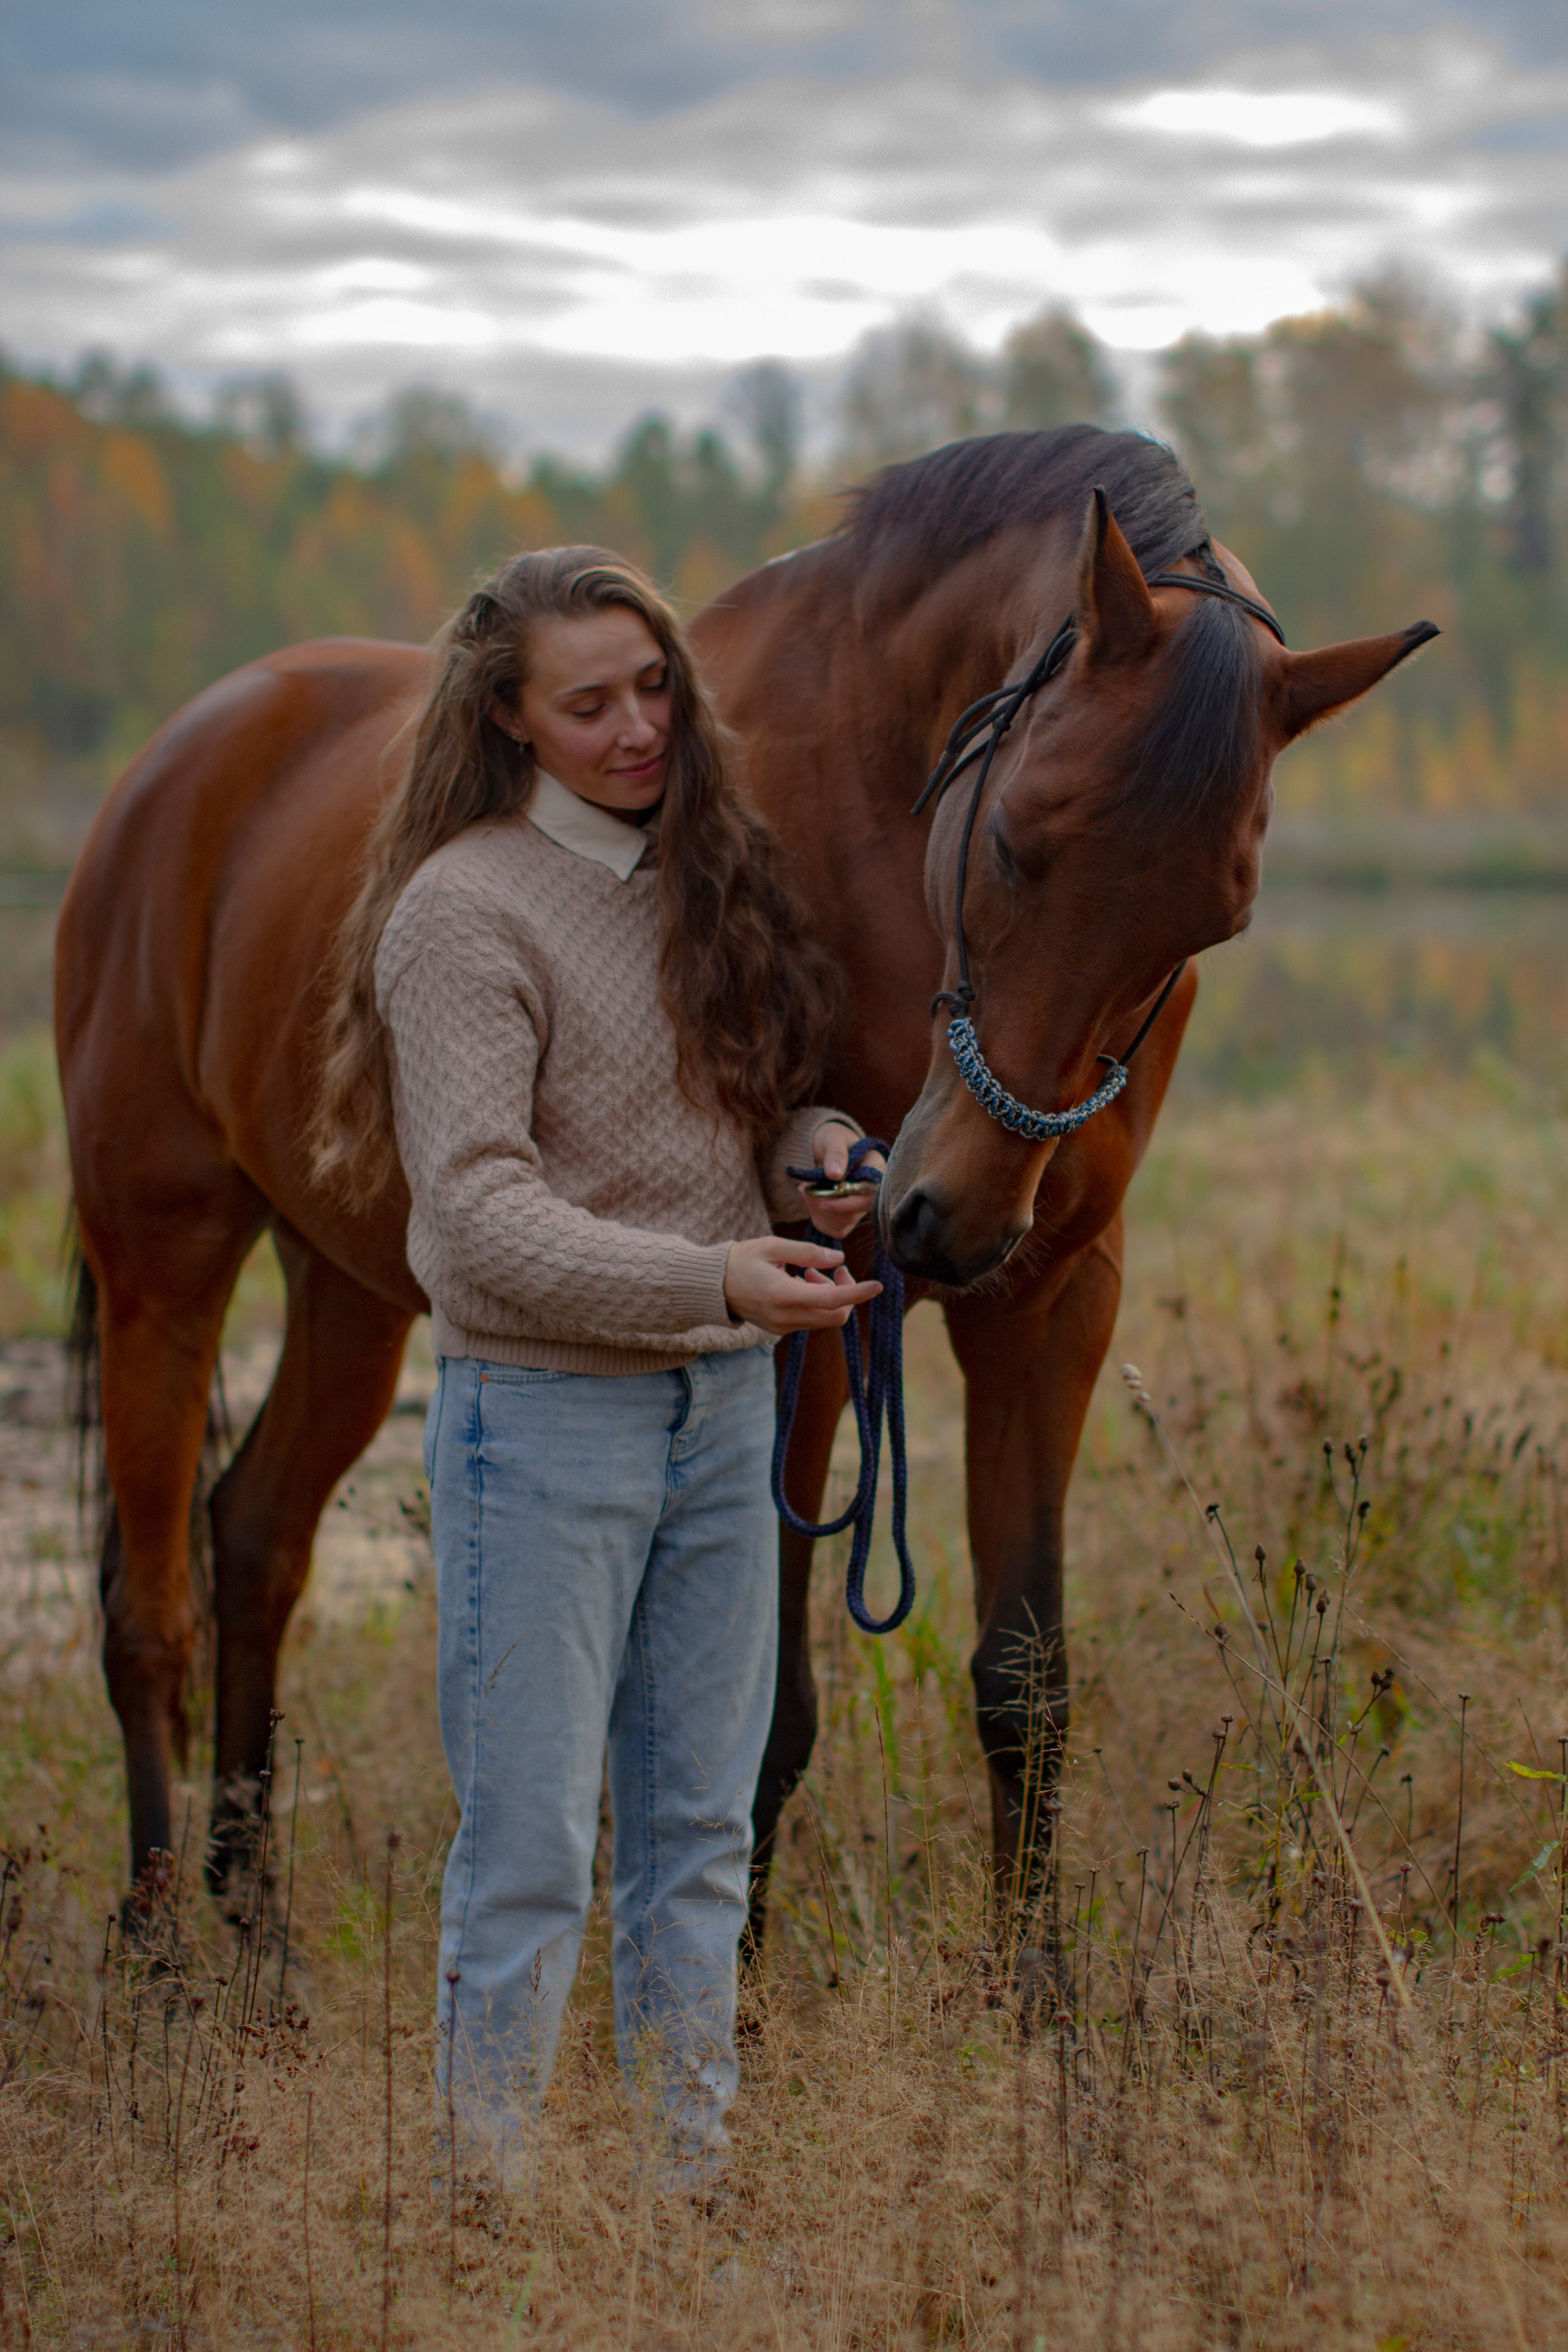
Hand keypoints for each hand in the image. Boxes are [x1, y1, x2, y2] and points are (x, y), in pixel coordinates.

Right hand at [723, 1236, 881, 1335]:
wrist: (711, 1286)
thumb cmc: (740, 1260)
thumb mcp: (772, 1247)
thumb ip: (807, 1253)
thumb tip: (839, 1259)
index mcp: (783, 1295)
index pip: (832, 1299)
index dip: (858, 1293)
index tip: (877, 1285)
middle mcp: (785, 1317)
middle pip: (835, 1315)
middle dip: (845, 1293)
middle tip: (834, 1269)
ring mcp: (782, 1327)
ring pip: (825, 1319)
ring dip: (829, 1296)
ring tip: (810, 1271)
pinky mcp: (780, 1329)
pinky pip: (811, 1319)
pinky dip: (817, 1302)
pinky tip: (801, 1282)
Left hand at [800, 1120, 885, 1240]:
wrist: (829, 1148)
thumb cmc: (834, 1139)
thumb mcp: (834, 1139)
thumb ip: (836, 1153)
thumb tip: (835, 1174)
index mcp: (876, 1172)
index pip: (870, 1197)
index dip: (848, 1204)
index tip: (825, 1202)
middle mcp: (872, 1193)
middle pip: (855, 1214)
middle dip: (826, 1206)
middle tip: (805, 1188)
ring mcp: (860, 1207)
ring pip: (843, 1224)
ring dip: (818, 1211)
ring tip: (806, 1189)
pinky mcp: (848, 1217)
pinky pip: (835, 1229)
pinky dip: (818, 1218)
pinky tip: (811, 1201)